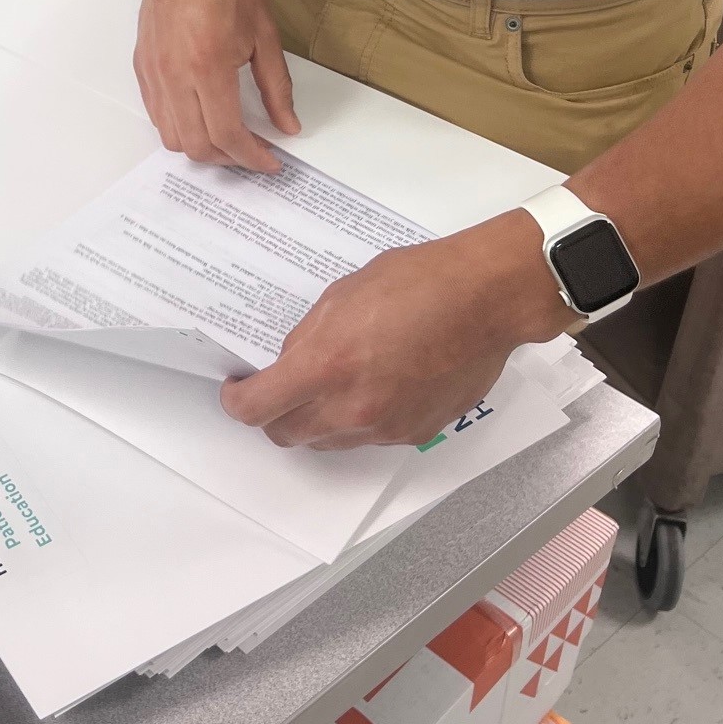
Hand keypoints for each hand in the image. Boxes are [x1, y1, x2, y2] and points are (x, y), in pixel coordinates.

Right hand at [132, 0, 299, 172]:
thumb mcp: (265, 34)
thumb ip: (276, 86)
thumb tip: (287, 124)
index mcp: (208, 67)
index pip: (228, 134)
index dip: (252, 157)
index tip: (271, 161)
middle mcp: (175, 76)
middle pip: (197, 145)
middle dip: (229, 159)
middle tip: (253, 151)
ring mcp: (154, 73)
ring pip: (172, 136)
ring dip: (202, 146)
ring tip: (228, 135)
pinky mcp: (143, 67)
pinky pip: (157, 114)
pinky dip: (180, 126)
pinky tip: (202, 113)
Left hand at [220, 210, 568, 448]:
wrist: (485, 300)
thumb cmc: (418, 282)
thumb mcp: (341, 295)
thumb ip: (308, 337)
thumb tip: (290, 363)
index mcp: (325, 366)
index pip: (256, 409)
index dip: (237, 401)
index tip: (237, 389)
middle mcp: (352, 408)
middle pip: (287, 435)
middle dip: (274, 414)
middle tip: (279, 387)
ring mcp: (385, 427)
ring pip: (328, 441)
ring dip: (316, 419)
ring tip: (334, 381)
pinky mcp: (414, 433)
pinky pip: (369, 438)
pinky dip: (359, 419)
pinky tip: (376, 383)